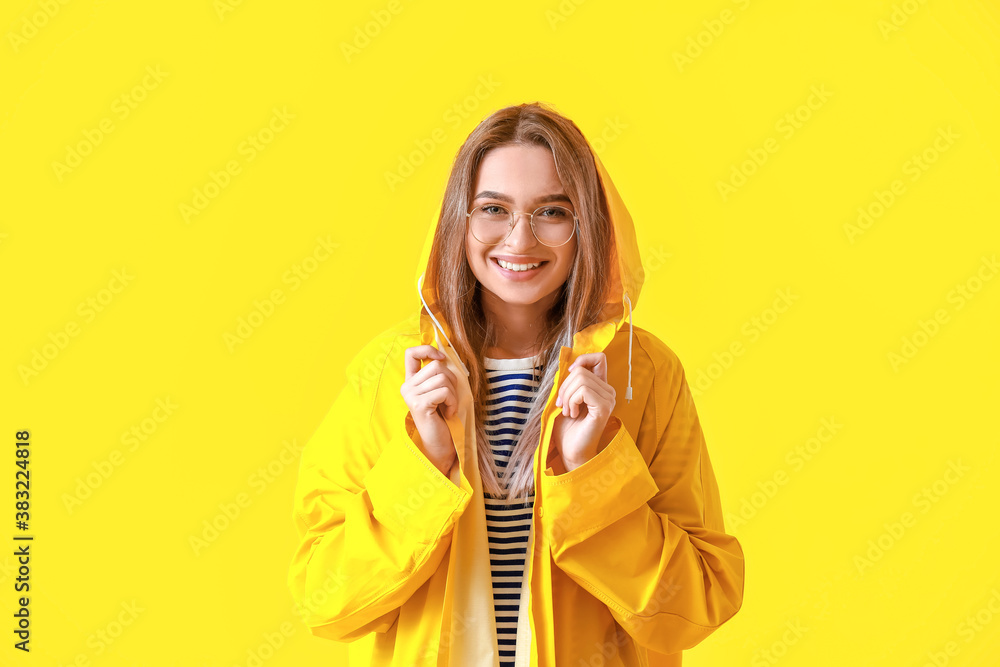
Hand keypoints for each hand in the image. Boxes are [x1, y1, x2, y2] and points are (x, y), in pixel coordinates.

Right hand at [400, 345, 458, 473]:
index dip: (428, 350)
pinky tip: (449, 413)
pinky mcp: (419, 404)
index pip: (411, 353)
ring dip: (454, 394)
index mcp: (411, 381)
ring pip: (443, 378)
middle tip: (450, 399)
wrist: (440, 445)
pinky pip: (444, 391)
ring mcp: (411, 395)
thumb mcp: (442, 391)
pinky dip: (453, 402)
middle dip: (452, 380)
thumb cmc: (444, 418)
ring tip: (449, 408)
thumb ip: (440, 374)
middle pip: (436, 366)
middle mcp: (407, 386)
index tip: (441, 359)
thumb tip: (446, 356)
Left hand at [550, 352, 616, 470]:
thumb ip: (570, 381)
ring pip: (581, 379)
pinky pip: (583, 391)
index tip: (569, 373)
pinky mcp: (604, 408)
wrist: (570, 451)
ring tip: (567, 411)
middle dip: (564, 387)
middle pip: (581, 371)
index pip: (599, 358)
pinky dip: (572, 401)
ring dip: (566, 396)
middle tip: (562, 405)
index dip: (582, 359)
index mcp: (600, 387)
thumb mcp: (565, 398)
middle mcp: (608, 391)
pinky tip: (572, 414)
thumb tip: (569, 366)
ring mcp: (608, 399)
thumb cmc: (566, 428)